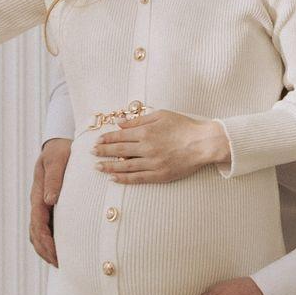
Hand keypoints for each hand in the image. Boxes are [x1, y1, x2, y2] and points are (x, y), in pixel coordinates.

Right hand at [29, 140, 69, 267]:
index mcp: (38, 193)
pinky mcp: (49, 206)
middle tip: (59, 264)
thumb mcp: (57, 160)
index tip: (55, 254)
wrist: (58, 144)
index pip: (38, 222)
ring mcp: (42, 205)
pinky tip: (60, 250)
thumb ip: (54, 179)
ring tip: (59, 263)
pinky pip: (45, 228)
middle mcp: (38, 202)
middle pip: (35, 232)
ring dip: (45, 249)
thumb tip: (50, 200)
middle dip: (45, 250)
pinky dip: (49, 242)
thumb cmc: (60, 151)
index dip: (46, 240)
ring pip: (37, 233)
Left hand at [93, 110, 228, 183]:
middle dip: (103, 151)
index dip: (107, 139)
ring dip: (109, 166)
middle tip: (91, 153)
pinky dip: (124, 178)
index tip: (97, 141)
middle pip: (119, 150)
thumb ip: (138, 120)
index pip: (120, 136)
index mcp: (146, 132)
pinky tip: (114, 178)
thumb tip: (119, 122)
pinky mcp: (160, 175)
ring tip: (98, 166)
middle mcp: (146, 148)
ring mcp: (153, 163)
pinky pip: (138, 178)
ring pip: (125, 165)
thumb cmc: (184, 126)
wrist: (203, 143)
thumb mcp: (161, 115)